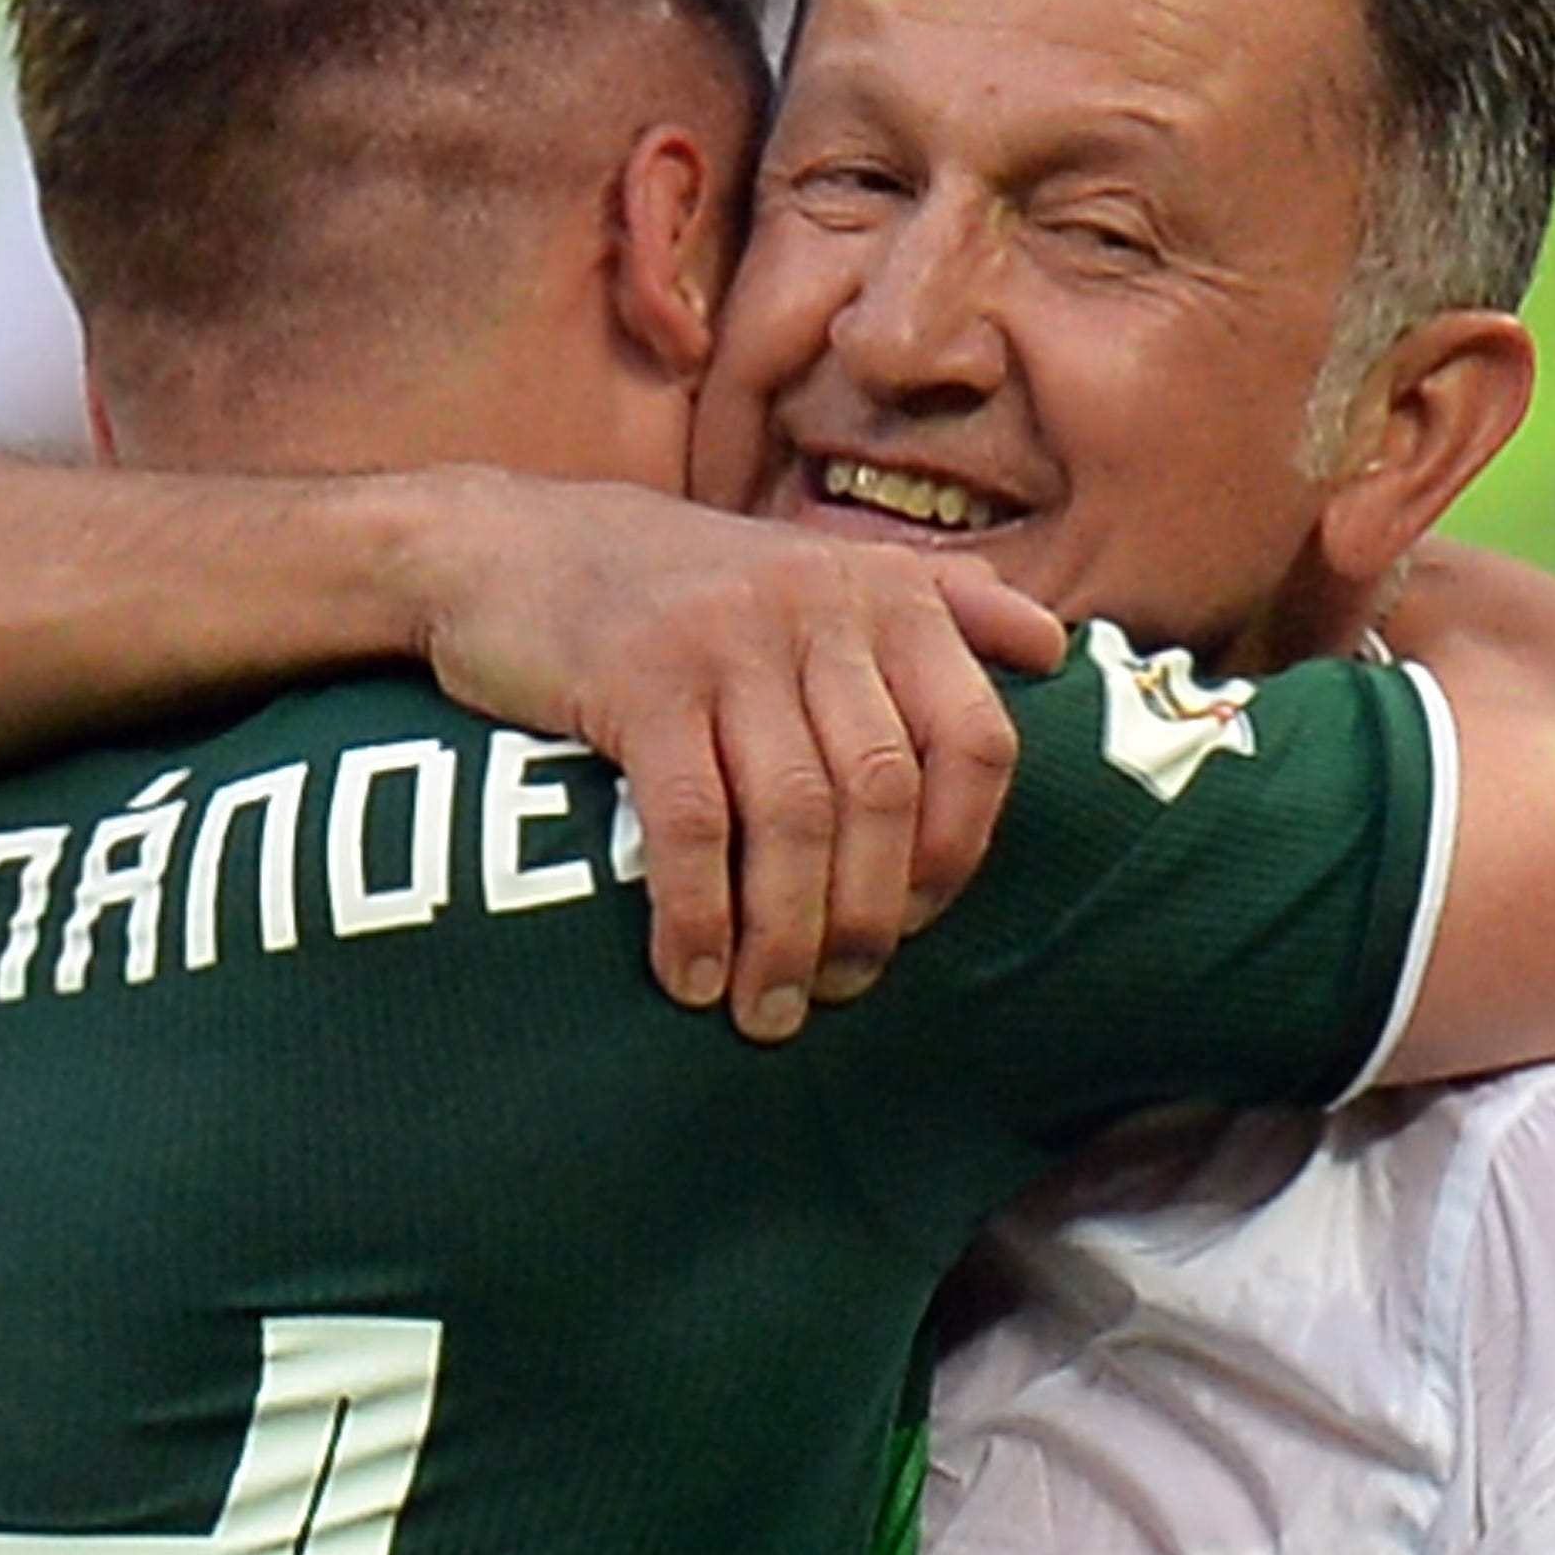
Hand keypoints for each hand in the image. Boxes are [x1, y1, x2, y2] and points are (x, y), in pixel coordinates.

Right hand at [407, 474, 1065, 1040]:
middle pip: (885, 795)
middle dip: (869, 916)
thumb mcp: (812, 566)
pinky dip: (698, 914)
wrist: (500, 545)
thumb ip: (937, 602)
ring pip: (795, 817)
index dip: (959, 851)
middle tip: (840, 991)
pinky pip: (694, 822)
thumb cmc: (670, 583)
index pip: (975, 739)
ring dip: (786, 936)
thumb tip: (1054, 649)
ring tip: (767, 1009)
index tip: (914, 923)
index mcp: (883, 590)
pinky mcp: (640, 678)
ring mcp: (729, 637)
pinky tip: (690, 974)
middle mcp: (820, 605)